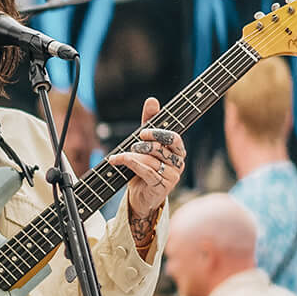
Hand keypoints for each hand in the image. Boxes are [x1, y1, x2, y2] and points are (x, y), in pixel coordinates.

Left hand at [106, 98, 184, 217]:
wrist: (141, 195)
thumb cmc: (145, 166)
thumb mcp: (146, 142)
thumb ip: (150, 122)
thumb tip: (152, 100)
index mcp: (179, 151)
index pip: (174, 138)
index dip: (158, 134)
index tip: (142, 132)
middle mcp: (178, 164)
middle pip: (161, 149)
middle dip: (144, 145)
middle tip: (132, 145)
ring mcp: (172, 177)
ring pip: (152, 160)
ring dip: (132, 156)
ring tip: (120, 156)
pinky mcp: (161, 187)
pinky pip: (147, 172)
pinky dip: (130, 164)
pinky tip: (118, 160)